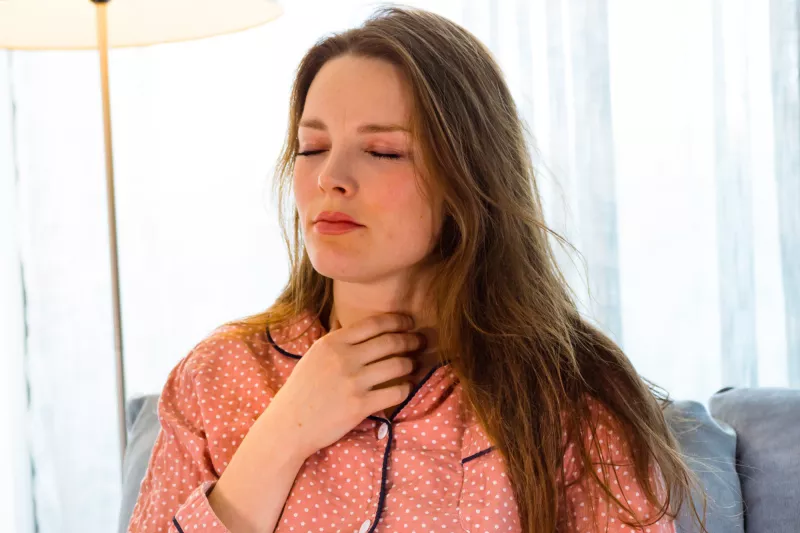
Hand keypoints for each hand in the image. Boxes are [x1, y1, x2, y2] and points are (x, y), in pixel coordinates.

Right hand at [265, 313, 424, 458]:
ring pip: (398, 365)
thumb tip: (354, 324)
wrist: (289, 424)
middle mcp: (344, 358)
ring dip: (411, 363)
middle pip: (391, 341)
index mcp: (333, 342)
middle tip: (419, 341)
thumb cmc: (302, 390)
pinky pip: (395, 392)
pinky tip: (405, 387)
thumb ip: (336, 341)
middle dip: (411, 339)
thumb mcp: (314, 355)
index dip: (397, 320)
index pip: (374, 323)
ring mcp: (353, 382)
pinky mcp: (360, 405)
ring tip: (412, 365)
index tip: (409, 321)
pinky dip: (406, 388)